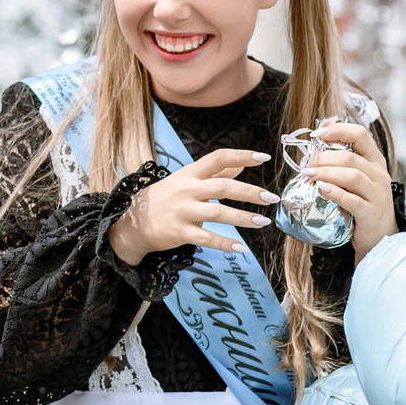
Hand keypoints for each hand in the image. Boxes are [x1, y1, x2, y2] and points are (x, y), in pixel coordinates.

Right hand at [108, 149, 277, 264]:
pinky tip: (241, 248)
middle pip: (223, 186)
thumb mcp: (188, 180)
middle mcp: (187, 189)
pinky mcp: (179, 232)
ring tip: (264, 222)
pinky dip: (225, 243)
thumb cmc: (166, 198)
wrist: (134, 221)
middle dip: (250, 192)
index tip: (264, 158)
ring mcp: (182, 211)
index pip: (218, 158)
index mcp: (190, 173)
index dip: (241, 155)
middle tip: (271, 198)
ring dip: (244, 218)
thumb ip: (215, 173)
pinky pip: (206, 238)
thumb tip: (242, 164)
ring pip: (218, 213)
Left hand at [300, 121, 399, 260]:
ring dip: (326, 173)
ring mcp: (378, 195)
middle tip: (306, 165)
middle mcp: (379, 175)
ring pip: (352, 176)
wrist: (380, 237)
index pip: (360, 134)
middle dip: (323, 158)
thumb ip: (341, 160)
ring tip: (308, 176)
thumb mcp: (355, 179)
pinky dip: (335, 194)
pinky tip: (322, 190)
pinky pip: (352, 201)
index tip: (318, 133)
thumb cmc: (362, 204)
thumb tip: (318, 135)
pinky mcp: (371, 214)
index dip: (338, 130)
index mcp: (375, 161)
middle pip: (350, 157)